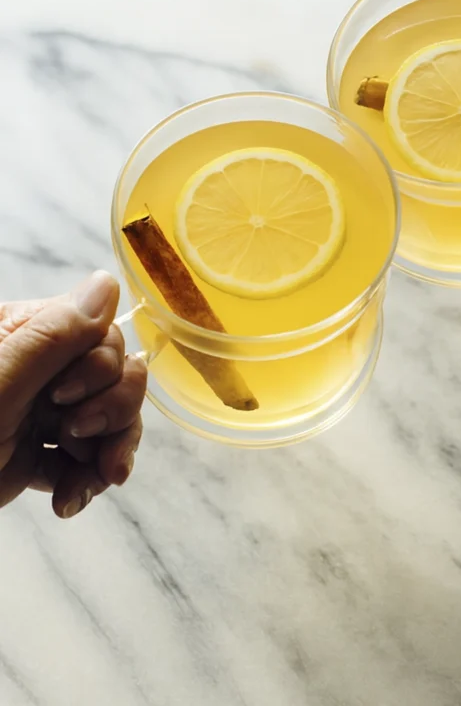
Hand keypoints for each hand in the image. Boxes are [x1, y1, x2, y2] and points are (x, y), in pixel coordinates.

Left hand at [0, 271, 145, 518]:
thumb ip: (55, 335)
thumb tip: (109, 280)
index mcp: (24, 334)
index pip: (99, 333)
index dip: (100, 368)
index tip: (65, 399)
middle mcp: (38, 368)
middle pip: (115, 376)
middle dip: (112, 412)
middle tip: (75, 436)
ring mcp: (38, 413)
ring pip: (110, 419)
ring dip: (108, 453)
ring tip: (89, 483)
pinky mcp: (36, 456)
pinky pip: (86, 458)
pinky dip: (85, 481)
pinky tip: (66, 501)